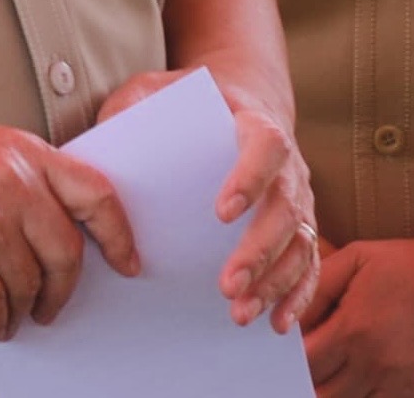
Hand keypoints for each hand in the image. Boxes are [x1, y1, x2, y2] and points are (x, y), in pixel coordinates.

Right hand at [0, 124, 140, 340]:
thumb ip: (18, 177)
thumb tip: (59, 225)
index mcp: (16, 152)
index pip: (94, 192)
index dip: (119, 233)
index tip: (128, 261)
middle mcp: (6, 183)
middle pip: (66, 252)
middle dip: (63, 289)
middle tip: (52, 306)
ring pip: (28, 285)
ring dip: (22, 308)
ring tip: (7, 312)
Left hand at [93, 67, 316, 332]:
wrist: (236, 102)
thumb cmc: (190, 103)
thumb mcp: (155, 90)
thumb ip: (132, 106)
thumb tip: (105, 135)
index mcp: (254, 122)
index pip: (266, 145)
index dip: (251, 178)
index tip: (223, 213)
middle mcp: (287, 163)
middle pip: (286, 206)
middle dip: (259, 249)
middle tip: (227, 284)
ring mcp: (297, 197)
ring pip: (299, 241)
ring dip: (275, 280)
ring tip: (241, 311)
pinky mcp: (298, 227)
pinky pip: (307, 263)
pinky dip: (297, 294)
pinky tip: (276, 322)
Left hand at [302, 231, 413, 397]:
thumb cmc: (413, 264)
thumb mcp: (358, 258)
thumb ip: (316, 290)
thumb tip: (285, 322)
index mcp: (355, 330)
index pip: (305, 368)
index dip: (295, 365)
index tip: (298, 358)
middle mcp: (379, 365)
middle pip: (327, 396)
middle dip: (317, 385)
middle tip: (323, 369)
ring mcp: (409, 387)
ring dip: (349, 392)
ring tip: (353, 372)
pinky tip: (383, 381)